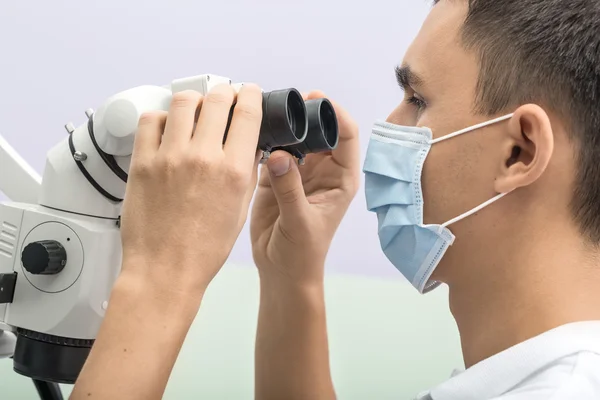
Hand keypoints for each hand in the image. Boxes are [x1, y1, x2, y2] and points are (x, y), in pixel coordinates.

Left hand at [119, 83, 262, 297]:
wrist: (165, 270)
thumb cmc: (202, 249)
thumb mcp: (238, 210)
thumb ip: (245, 172)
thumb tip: (248, 146)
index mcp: (234, 171)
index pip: (247, 113)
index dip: (251, 96)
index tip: (250, 93)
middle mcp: (204, 157)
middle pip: (218, 99)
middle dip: (225, 92)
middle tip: (225, 97)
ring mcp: (170, 157)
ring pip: (184, 102)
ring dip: (194, 100)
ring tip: (195, 110)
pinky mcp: (143, 162)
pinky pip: (151, 120)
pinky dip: (162, 118)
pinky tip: (167, 129)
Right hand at [250, 91, 360, 284]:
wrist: (280, 271)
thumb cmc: (302, 254)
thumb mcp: (300, 222)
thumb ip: (290, 189)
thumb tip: (278, 154)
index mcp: (340, 178)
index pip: (346, 135)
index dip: (335, 113)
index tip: (316, 100)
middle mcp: (321, 169)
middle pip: (319, 129)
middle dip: (306, 113)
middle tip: (285, 102)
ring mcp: (298, 170)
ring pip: (295, 136)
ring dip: (283, 124)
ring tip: (266, 111)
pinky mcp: (275, 175)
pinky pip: (272, 148)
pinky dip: (264, 138)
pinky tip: (252, 131)